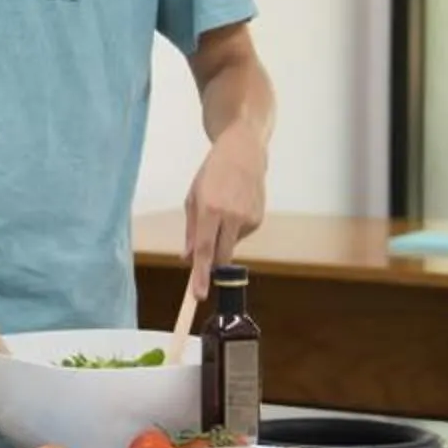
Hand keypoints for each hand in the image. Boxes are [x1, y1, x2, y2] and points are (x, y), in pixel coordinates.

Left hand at [183, 127, 268, 278]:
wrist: (243, 153)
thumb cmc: (212, 174)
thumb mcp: (192, 199)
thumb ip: (191, 231)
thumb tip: (188, 258)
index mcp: (210, 210)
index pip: (204, 250)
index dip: (200, 275)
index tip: (198, 294)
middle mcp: (232, 217)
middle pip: (220, 256)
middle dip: (210, 266)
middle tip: (201, 270)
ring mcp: (249, 219)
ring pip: (229, 246)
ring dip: (221, 239)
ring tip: (220, 212)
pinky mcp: (259, 219)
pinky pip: (240, 236)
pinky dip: (233, 230)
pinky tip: (234, 209)